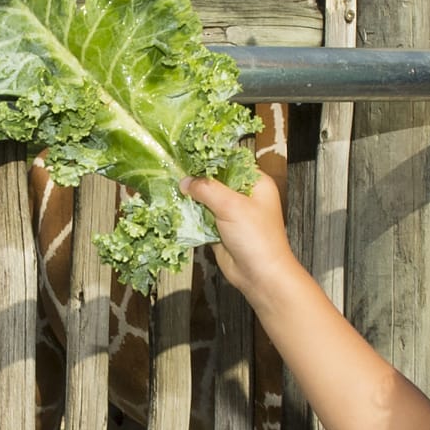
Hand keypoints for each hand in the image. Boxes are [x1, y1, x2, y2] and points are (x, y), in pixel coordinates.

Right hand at [186, 140, 296, 291]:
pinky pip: (201, 217)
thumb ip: (207, 189)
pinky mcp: (220, 229)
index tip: (187, 153)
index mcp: (255, 183)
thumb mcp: (232, 206)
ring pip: (206, 199)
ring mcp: (231, 213)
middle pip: (216, 180)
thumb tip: (185, 181)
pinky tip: (174, 207)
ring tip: (169, 186)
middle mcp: (244, 195)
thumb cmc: (256, 238)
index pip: (231, 161)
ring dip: (191, 198)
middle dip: (196, 179)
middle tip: (173, 170)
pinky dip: (190, 214)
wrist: (260, 276)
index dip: (210, 158)